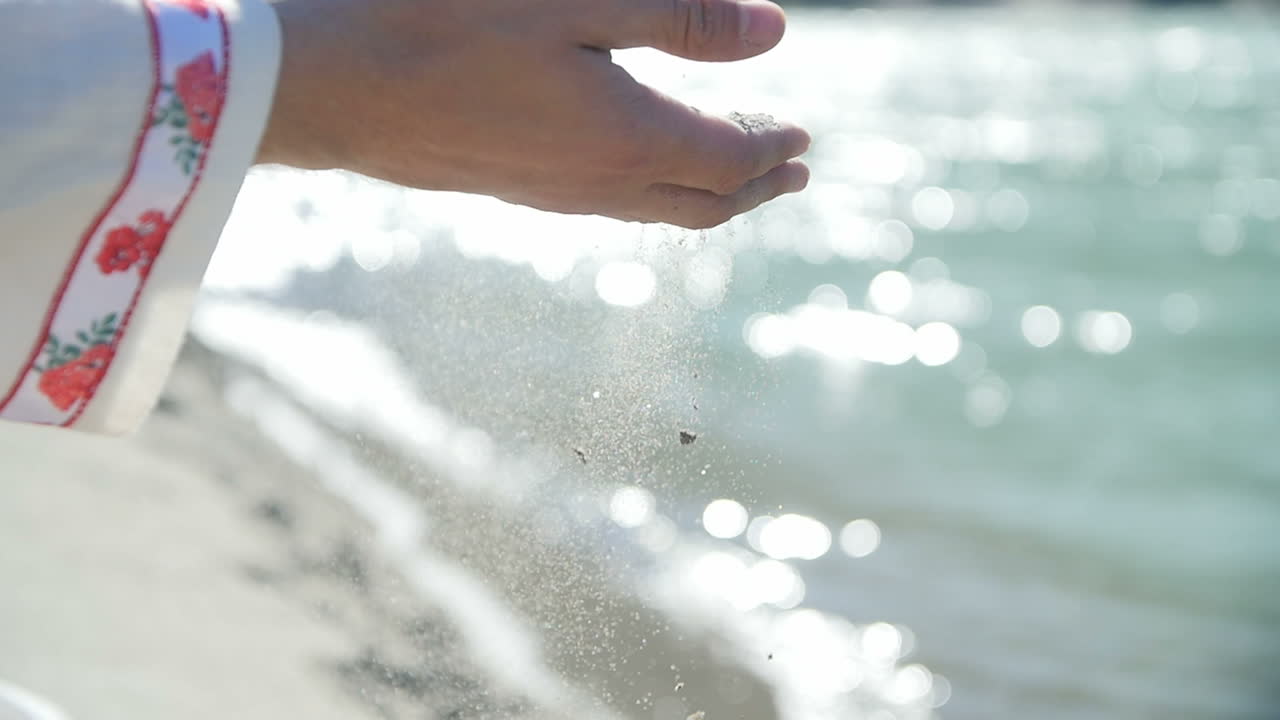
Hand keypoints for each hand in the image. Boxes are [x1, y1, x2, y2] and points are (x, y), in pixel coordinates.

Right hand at [257, 0, 810, 228]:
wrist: (335, 86)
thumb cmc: (450, 25)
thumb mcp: (578, 1)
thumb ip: (680, 20)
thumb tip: (773, 36)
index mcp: (628, 138)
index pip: (731, 158)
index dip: (775, 148)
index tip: (806, 139)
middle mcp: (599, 185)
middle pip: (704, 202)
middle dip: (759, 187)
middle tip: (794, 173)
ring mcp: (553, 197)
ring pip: (657, 211)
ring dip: (710, 197)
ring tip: (738, 182)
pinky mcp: (514, 192)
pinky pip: (609, 209)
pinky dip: (654, 196)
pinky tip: (644, 177)